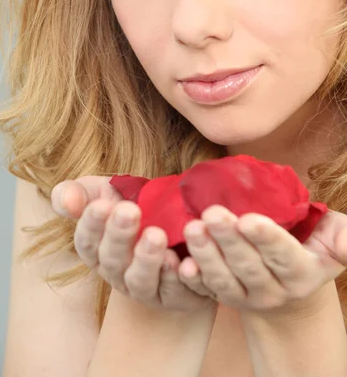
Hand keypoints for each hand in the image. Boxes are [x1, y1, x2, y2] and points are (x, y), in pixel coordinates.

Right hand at [51, 177, 216, 312]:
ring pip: (141, 281)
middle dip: (119, 236)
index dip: (92, 224)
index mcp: (96, 249)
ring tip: (156, 235)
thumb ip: (79, 193)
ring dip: (147, 259)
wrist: (179, 220)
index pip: (86, 241)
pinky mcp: (176, 296)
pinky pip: (175, 291)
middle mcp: (116, 273)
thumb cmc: (135, 203)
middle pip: (112, 260)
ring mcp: (145, 288)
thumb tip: (64, 200)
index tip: (101, 204)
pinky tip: (182, 261)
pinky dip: (178, 278)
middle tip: (129, 211)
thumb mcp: (105, 192)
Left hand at [177, 205, 346, 312]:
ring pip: (224, 280)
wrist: (289, 283)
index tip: (247, 219)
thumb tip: (345, 243)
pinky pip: (208, 292)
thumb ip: (343, 239)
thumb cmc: (311, 247)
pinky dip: (194, 280)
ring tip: (192, 228)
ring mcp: (247, 297)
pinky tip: (182, 264)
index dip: (265, 238)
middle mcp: (274, 290)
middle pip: (248, 265)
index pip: (283, 255)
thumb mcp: (332, 240)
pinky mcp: (225, 299)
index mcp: (301, 272)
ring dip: (206, 254)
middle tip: (211, 213)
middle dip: (228, 239)